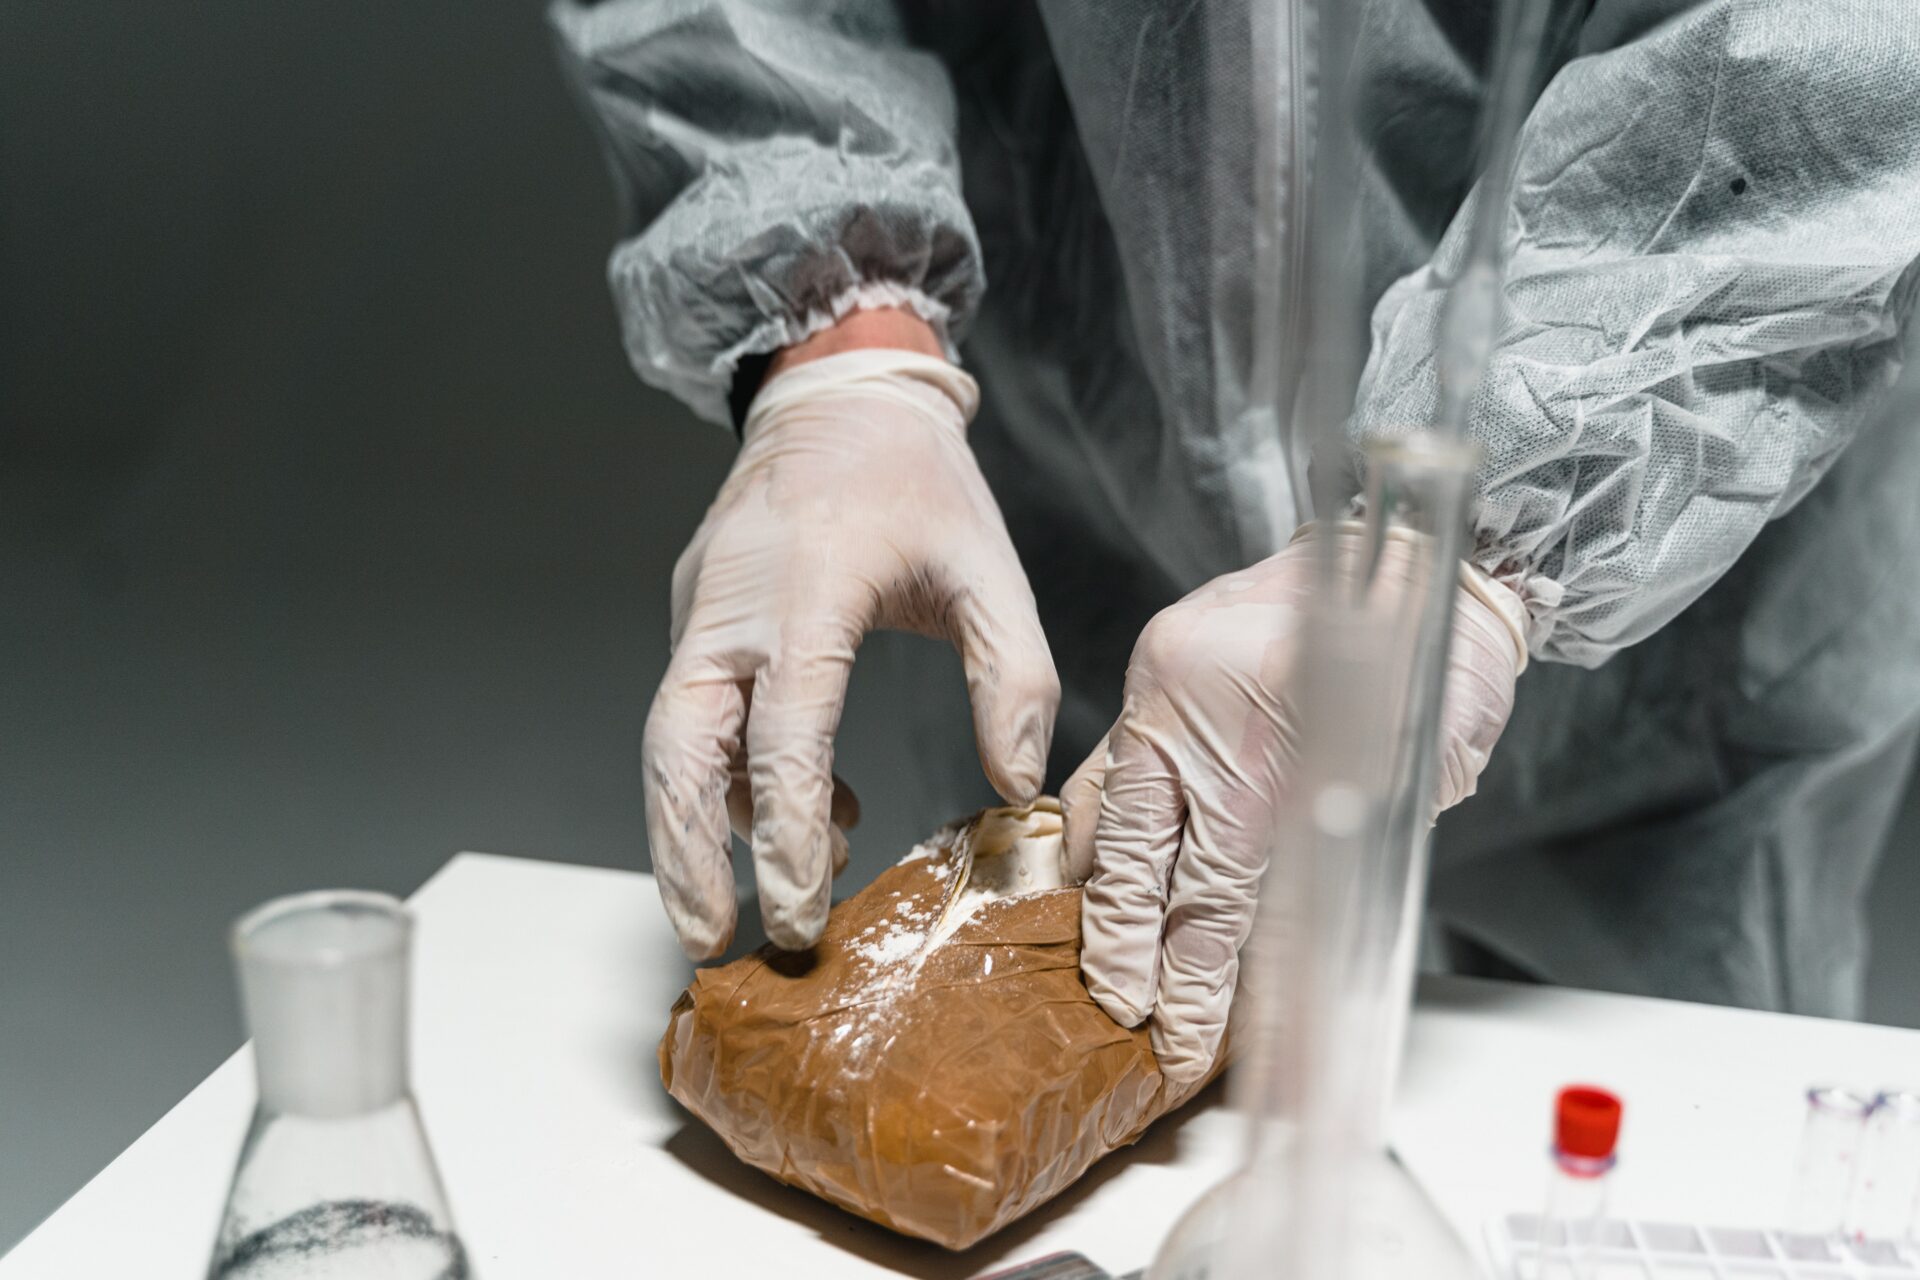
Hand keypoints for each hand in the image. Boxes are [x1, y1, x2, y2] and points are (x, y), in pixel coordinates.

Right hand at [645, 335, 1059, 959]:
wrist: (839, 397)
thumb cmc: (916, 480)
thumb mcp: (989, 567)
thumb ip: (1012, 675)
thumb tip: (1014, 784)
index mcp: (809, 591)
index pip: (783, 733)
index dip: (783, 831)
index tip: (798, 909)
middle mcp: (733, 606)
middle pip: (678, 749)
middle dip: (687, 853)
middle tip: (712, 938)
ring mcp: (702, 609)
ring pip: (669, 739)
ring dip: (689, 827)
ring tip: (736, 904)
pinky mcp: (696, 615)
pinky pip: (695, 710)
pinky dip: (726, 776)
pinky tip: (799, 812)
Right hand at [1060, 524, 1526, 1082]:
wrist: (1429, 558)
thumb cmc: (1441, 669)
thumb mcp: (1413, 782)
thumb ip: (1332, 861)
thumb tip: (1271, 958)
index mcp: (1274, 742)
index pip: (1214, 891)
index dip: (1196, 975)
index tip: (1184, 1031)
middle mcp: (1200, 706)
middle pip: (1142, 858)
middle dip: (1130, 947)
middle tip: (1126, 1011)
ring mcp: (1166, 678)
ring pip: (1107, 806)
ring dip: (1103, 887)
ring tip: (1098, 952)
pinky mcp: (1156, 659)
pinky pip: (1110, 752)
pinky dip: (1101, 815)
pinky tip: (1093, 864)